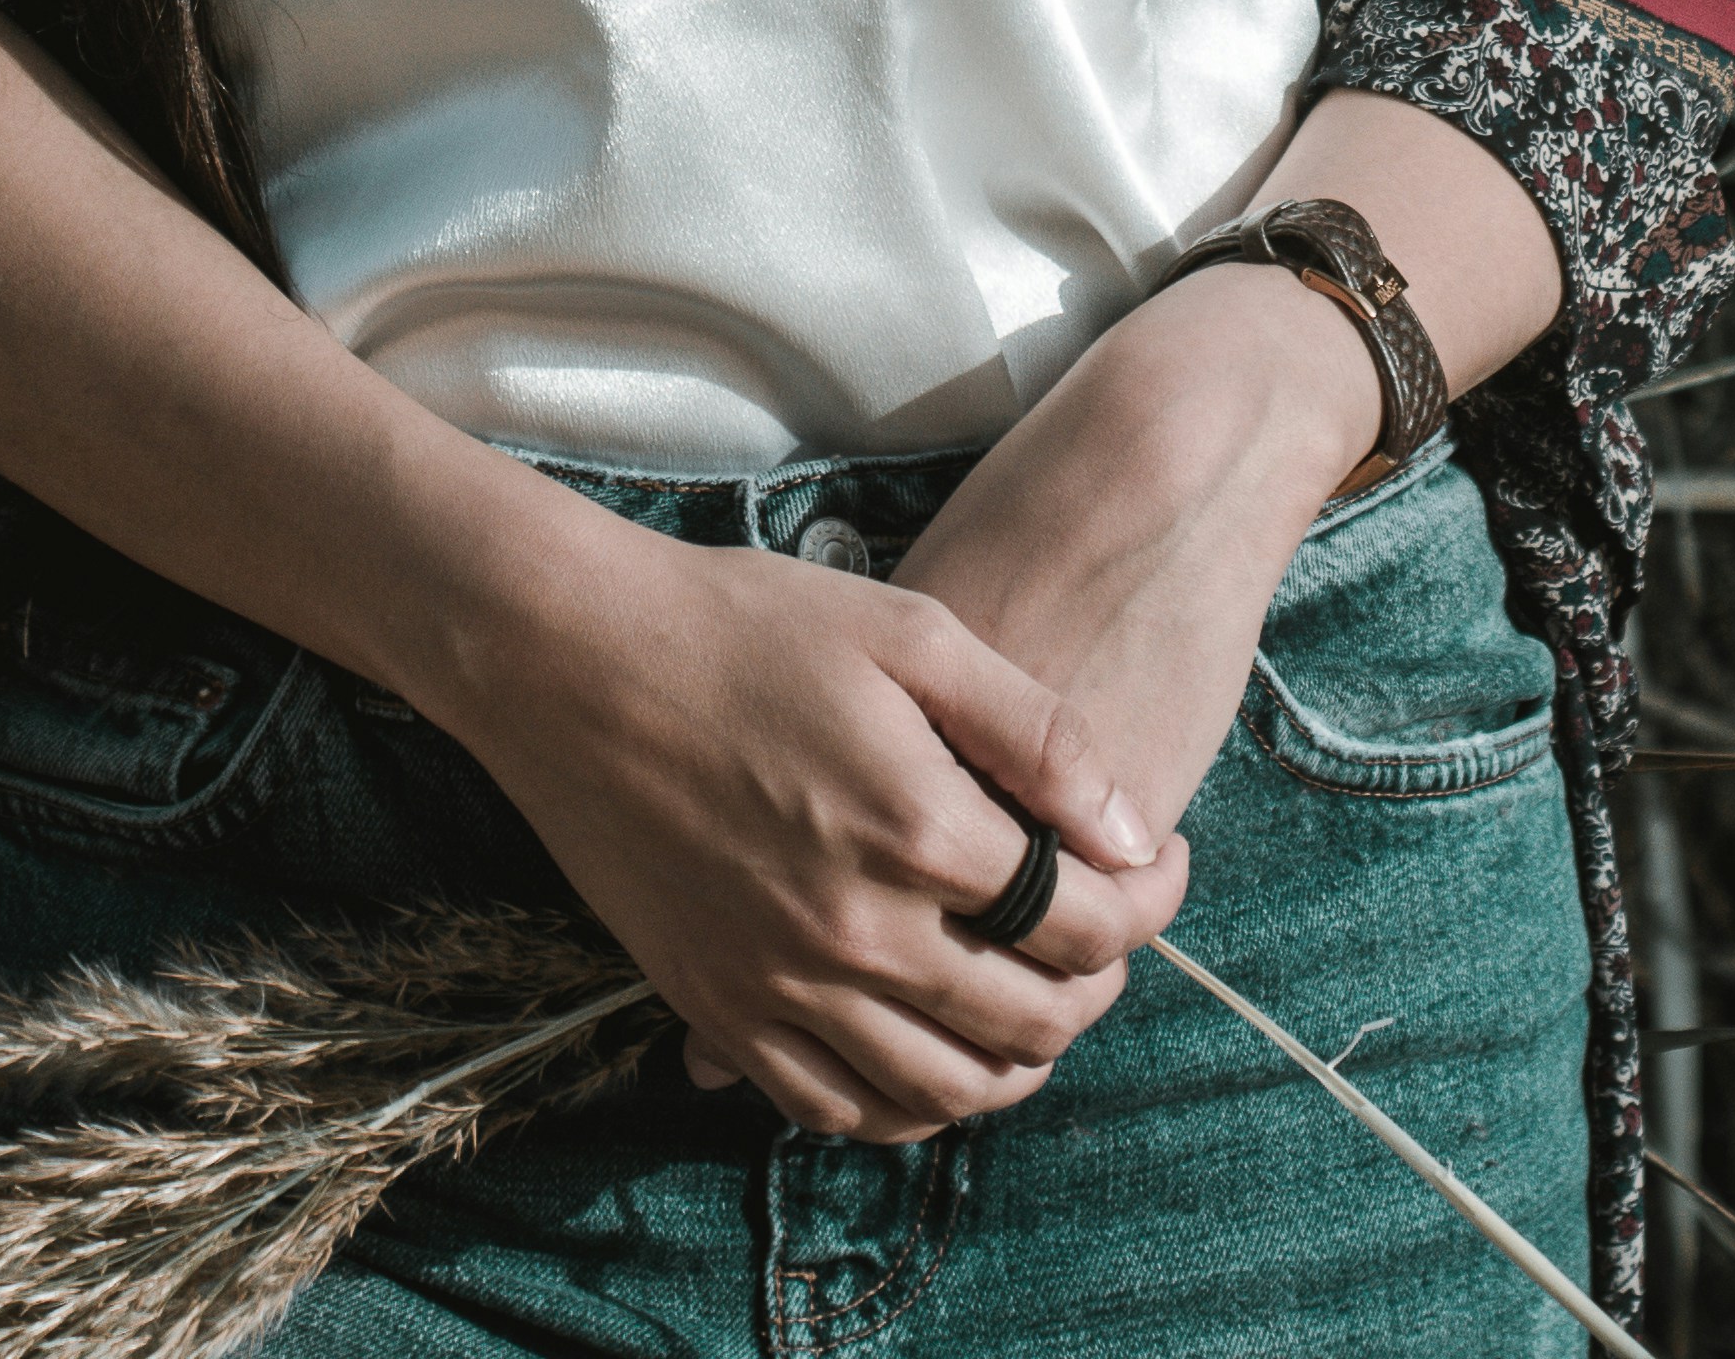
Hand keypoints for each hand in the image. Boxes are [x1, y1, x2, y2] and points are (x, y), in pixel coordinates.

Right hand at [644, 273, 1371, 1109]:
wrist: (572, 661)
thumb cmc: (745, 623)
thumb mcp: (910, 631)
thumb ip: (1034, 731)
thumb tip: (1131, 831)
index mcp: (915, 826)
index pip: (1085, 920)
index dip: (1151, 901)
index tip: (1162, 863)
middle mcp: (856, 930)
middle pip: (1030, 1020)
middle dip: (1100, 983)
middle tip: (1111, 930)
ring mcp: (783, 987)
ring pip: (947, 1092)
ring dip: (1020, 1063)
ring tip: (1039, 999)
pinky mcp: (722, 1013)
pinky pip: (840, 1111)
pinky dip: (911, 1105)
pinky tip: (935, 1052)